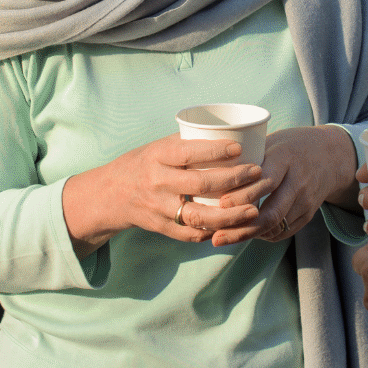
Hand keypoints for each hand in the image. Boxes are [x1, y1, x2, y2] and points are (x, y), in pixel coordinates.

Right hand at [62, 134, 263, 255]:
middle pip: (199, 184)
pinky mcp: (161, 228)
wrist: (111, 194)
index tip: (239, 147)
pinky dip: (214, 231)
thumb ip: (187, 144)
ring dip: (229, 215)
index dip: (215, 150)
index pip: (188, 153)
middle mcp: (157, 182)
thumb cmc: (144, 162)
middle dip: (233, 179)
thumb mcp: (158, 147)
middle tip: (257, 173)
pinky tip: (233, 226)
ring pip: (199, 216)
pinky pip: (191, 234)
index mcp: (157, 156)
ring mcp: (159, 208)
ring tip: (253, 209)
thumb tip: (228, 134)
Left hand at [210, 126, 357, 246]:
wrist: (331, 155)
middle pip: (271, 212)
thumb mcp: (271, 141)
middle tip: (217, 235)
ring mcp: (306, 200)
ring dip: (249, 235)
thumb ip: (247, 157)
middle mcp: (299, 181)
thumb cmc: (290, 145)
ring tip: (224, 237)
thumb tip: (210, 171)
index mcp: (286, 158)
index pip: (265, 181)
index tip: (220, 204)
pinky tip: (245, 234)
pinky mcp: (309, 214)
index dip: (243, 195)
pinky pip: (284, 231)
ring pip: (276, 226)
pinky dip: (263, 236)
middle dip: (242, 227)